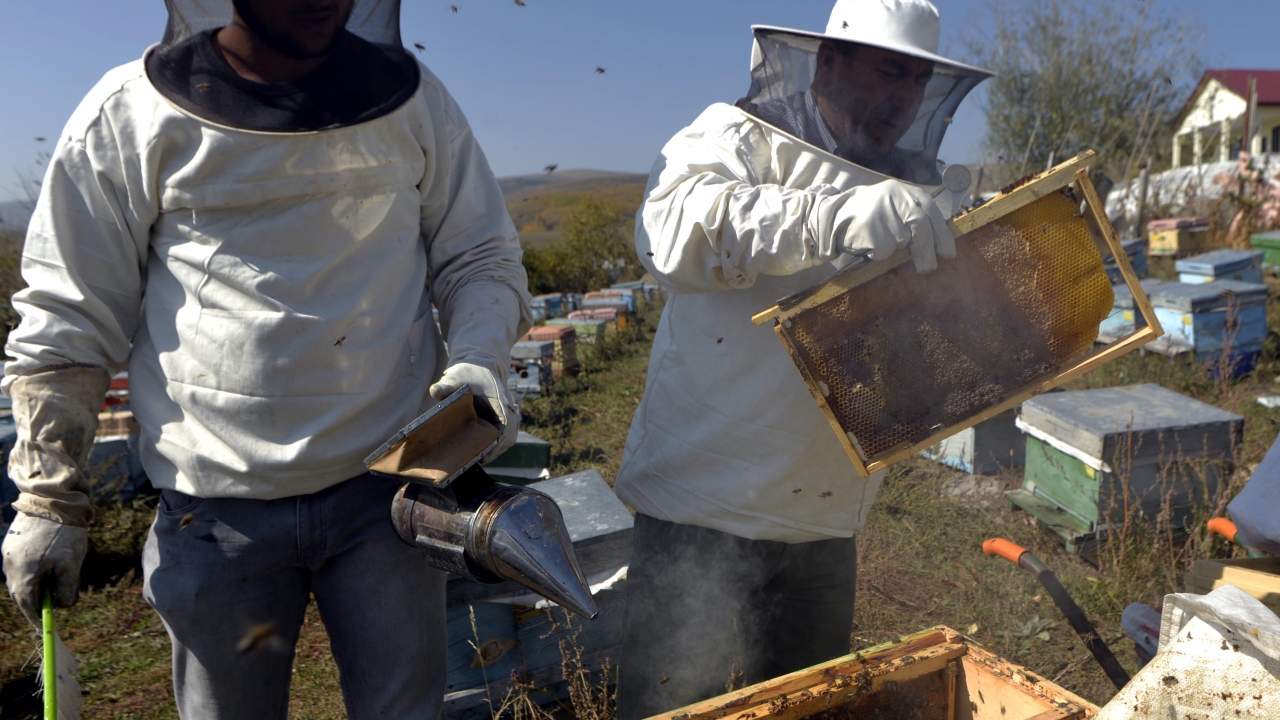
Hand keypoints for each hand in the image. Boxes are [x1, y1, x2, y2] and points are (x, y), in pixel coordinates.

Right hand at [2, 512, 87, 626]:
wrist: (53, 498)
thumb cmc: (65, 531)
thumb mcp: (72, 562)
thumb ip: (66, 588)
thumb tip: (62, 606)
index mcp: (23, 572)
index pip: (26, 603)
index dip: (36, 616)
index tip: (44, 626)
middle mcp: (10, 565)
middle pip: (20, 593)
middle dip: (35, 602)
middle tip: (50, 608)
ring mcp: (8, 553)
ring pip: (19, 579)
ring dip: (34, 586)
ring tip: (52, 584)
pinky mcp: (12, 543)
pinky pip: (19, 565)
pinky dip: (31, 572)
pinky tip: (46, 567)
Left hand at [429, 361, 519, 462]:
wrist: (480, 366)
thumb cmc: (470, 372)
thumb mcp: (457, 376)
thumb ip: (446, 385)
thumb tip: (435, 391)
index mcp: (500, 401)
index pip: (506, 426)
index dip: (497, 443)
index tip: (485, 455)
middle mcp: (508, 410)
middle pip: (508, 437)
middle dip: (495, 450)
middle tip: (476, 460)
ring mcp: (507, 415)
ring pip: (507, 439)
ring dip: (495, 449)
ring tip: (477, 458)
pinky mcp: (502, 420)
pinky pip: (503, 437)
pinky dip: (494, 446)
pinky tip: (480, 451)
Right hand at [835, 180, 955, 272]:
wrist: (832, 215)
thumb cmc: (868, 215)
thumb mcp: (894, 205)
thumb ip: (914, 215)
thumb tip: (939, 241)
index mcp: (905, 192)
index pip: (931, 213)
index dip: (942, 235)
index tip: (948, 254)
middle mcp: (896, 198)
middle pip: (921, 227)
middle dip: (926, 251)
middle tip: (928, 268)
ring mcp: (883, 212)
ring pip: (901, 241)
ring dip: (893, 248)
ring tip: (878, 239)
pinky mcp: (871, 229)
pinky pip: (884, 250)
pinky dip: (878, 253)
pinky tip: (867, 243)